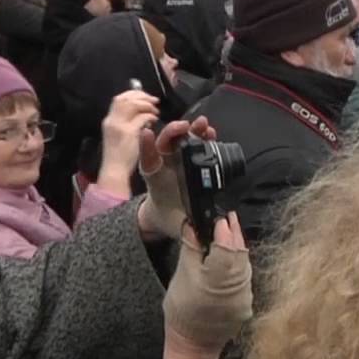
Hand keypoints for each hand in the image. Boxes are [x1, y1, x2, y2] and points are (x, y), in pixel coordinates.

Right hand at [97, 90, 160, 195]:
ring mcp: (120, 126)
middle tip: (154, 100)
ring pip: (134, 105)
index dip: (133, 94)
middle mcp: (112, 121)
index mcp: (108, 121)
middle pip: (126, 99)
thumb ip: (124, 123)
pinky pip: (142, 118)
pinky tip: (154, 120)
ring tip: (155, 111)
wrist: (114, 170)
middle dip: (142, 96)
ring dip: (147, 105)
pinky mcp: (129, 133)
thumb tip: (139, 113)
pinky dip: (150, 116)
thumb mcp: (117, 136)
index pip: (118, 99)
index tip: (144, 96)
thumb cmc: (118, 156)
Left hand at [137, 117, 217, 239]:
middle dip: (175, 131)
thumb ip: (183, 230)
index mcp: (155, 177)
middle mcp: (165, 164)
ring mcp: (179, 160)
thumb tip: (195, 233)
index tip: (147, 133)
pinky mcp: (192, 159)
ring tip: (203, 125)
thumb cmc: (167, 217)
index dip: (146, 147)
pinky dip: (204, 137)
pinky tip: (211, 133)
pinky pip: (198, 145)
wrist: (168, 216)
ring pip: (183, 140)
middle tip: (186, 127)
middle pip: (167, 143)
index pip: (148, 160)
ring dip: (193, 130)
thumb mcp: (172, 226)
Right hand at [162, 211, 251, 358]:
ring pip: (245, 264)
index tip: (220, 216)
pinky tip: (232, 258)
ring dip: (238, 247)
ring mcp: (245, 296)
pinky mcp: (247, 304)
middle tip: (228, 218)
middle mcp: (237, 286)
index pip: (226, 244)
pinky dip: (239, 265)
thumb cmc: (181, 310)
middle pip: (240, 252)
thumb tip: (194, 224)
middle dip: (234, 234)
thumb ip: (191, 247)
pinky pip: (245, 277)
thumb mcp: (181, 275)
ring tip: (230, 233)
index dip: (224, 228)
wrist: (193, 345)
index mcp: (217, 277)